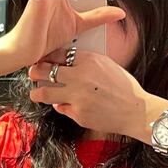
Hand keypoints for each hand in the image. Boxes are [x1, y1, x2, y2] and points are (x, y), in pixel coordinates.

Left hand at [28, 48, 166, 139]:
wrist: (135, 111)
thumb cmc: (123, 88)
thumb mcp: (106, 65)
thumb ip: (85, 62)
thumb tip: (66, 61)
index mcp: (88, 60)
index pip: (57, 54)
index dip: (47, 57)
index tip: (44, 60)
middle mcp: (79, 77)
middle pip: (44, 71)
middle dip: (35, 72)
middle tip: (33, 74)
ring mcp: (76, 96)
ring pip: (44, 93)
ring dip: (37, 93)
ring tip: (36, 93)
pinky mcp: (77, 113)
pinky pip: (60, 108)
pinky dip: (62, 106)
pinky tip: (66, 104)